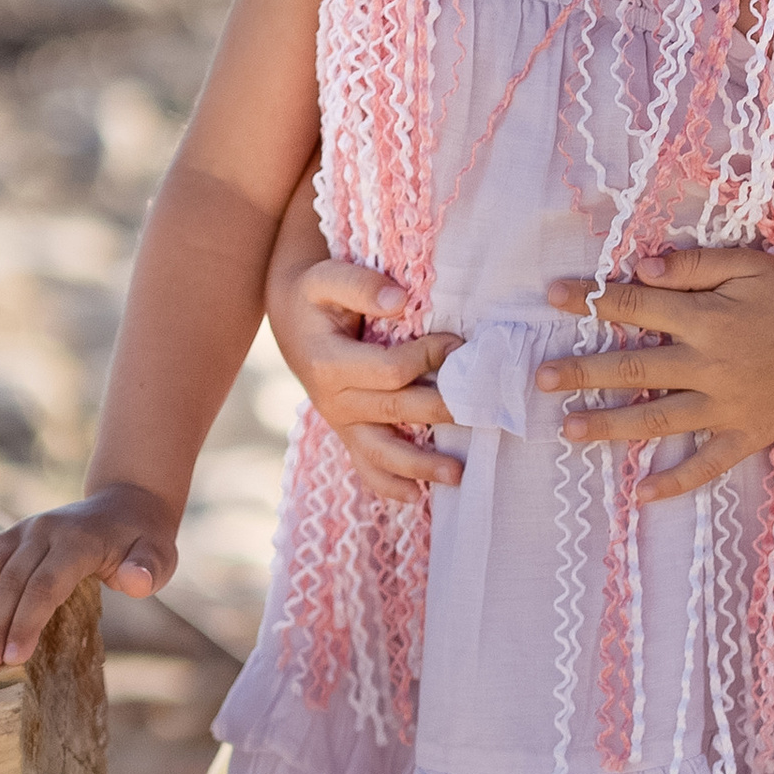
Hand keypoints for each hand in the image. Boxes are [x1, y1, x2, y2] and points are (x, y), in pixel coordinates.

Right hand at [0, 484, 179, 669]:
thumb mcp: (159, 555)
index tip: (15, 659)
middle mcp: (45, 531)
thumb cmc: (143, 540)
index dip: (28, 621)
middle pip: (12, 580)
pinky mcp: (12, 536)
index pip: (46, 585)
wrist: (125, 504)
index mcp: (79, 540)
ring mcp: (24, 530)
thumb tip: (135, 580)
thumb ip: (148, 569)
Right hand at [275, 253, 461, 504]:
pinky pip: (365, 466)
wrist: (289, 318)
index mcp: (328, 363)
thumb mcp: (326, 278)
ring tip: (458, 475)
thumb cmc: (314, 295)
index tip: (459, 343)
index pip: (390, 370)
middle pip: (396, 412)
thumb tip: (399, 302)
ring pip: (381, 452)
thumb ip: (360, 285)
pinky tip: (416, 496)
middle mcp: (333, 400)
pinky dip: (389, 485)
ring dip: (420, 466)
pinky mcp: (347, 432)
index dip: (428, 358)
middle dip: (442, 410)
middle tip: (484, 408)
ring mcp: (340, 421)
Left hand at [542, 247, 773, 505]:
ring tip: (570, 429)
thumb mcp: (749, 265)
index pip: (636, 306)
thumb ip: (694, 267)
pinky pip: (706, 464)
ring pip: (658, 418)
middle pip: (634, 368)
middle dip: (584, 372)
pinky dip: (674, 481)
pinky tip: (640, 494)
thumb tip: (641, 269)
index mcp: (707, 318)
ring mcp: (726, 405)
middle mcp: (710, 364)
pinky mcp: (747, 434)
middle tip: (543, 379)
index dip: (592, 300)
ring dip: (610, 424)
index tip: (553, 296)